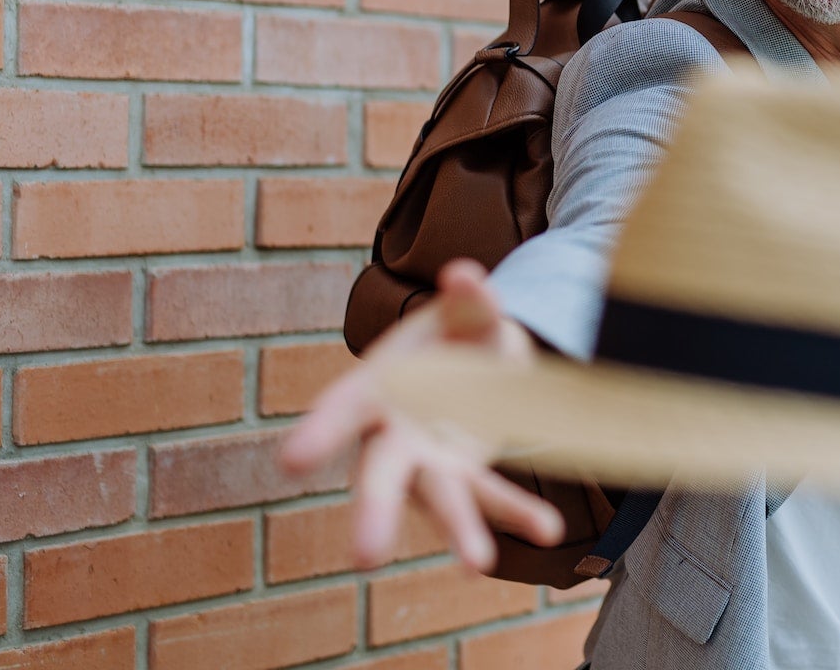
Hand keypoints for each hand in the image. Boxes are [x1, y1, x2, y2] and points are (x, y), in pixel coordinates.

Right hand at [279, 259, 563, 572]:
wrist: (477, 361)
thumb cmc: (454, 334)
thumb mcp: (463, 311)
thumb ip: (468, 297)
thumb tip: (467, 274)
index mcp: (377, 388)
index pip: (342, 410)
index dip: (320, 432)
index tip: (292, 460)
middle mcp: (392, 438)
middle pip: (380, 476)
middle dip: (374, 512)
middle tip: (366, 558)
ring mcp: (428, 465)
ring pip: (440, 500)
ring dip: (458, 531)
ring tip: (477, 566)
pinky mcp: (466, 479)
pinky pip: (492, 497)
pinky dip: (517, 513)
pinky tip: (547, 528)